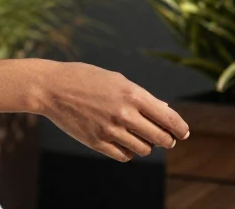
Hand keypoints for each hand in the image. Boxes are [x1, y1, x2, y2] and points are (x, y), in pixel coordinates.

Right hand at [39, 62, 189, 161]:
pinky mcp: (97, 142)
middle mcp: (124, 113)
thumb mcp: (116, 80)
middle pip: (160, 138)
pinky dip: (128, 152)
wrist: (51, 88)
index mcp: (132, 94)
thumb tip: (165, 110)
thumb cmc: (85, 79)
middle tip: (165, 138)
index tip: (183, 133)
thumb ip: (142, 96)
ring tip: (139, 137)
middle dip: (166, 139)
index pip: (169, 118)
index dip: (180, 128)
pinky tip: (123, 142)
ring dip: (146, 145)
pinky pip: (124, 156)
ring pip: (143, 149)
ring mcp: (110, 130)